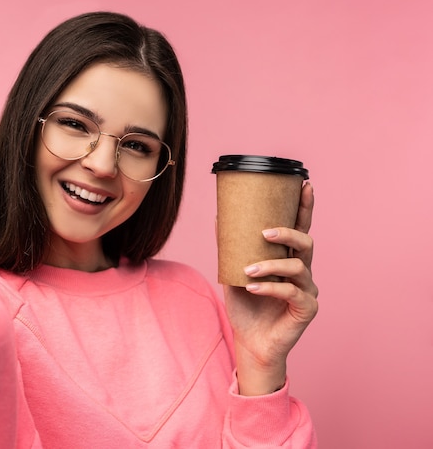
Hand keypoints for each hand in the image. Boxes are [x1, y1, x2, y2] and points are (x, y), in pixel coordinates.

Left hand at [224, 183, 317, 394]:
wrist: (249, 342)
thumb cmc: (245, 306)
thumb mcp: (233, 271)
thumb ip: (230, 247)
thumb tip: (219, 216)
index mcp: (288, 258)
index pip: (300, 227)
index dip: (305, 206)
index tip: (304, 184)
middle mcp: (302, 271)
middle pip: (306, 242)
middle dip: (288, 232)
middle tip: (265, 232)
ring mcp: (307, 290)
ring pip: (298, 267)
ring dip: (271, 265)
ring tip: (249, 269)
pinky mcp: (307, 309)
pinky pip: (292, 293)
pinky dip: (270, 288)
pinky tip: (253, 288)